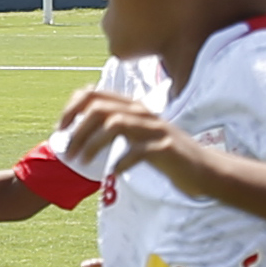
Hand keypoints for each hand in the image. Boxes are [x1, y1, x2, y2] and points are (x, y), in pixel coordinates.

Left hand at [49, 85, 189, 192]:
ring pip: (114, 124)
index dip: (71, 109)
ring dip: (92, 143)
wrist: (204, 169)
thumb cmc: (166, 155)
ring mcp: (154, 128)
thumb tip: (80, 134)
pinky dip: (121, 161)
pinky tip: (114, 172)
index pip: (93, 94)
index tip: (61, 130)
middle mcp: (142, 112)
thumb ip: (115, 129)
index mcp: (132, 107)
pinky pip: (137, 150)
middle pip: (99, 108)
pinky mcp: (165, 147)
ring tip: (81, 162)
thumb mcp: (138, 136)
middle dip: (77, 129)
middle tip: (67, 151)